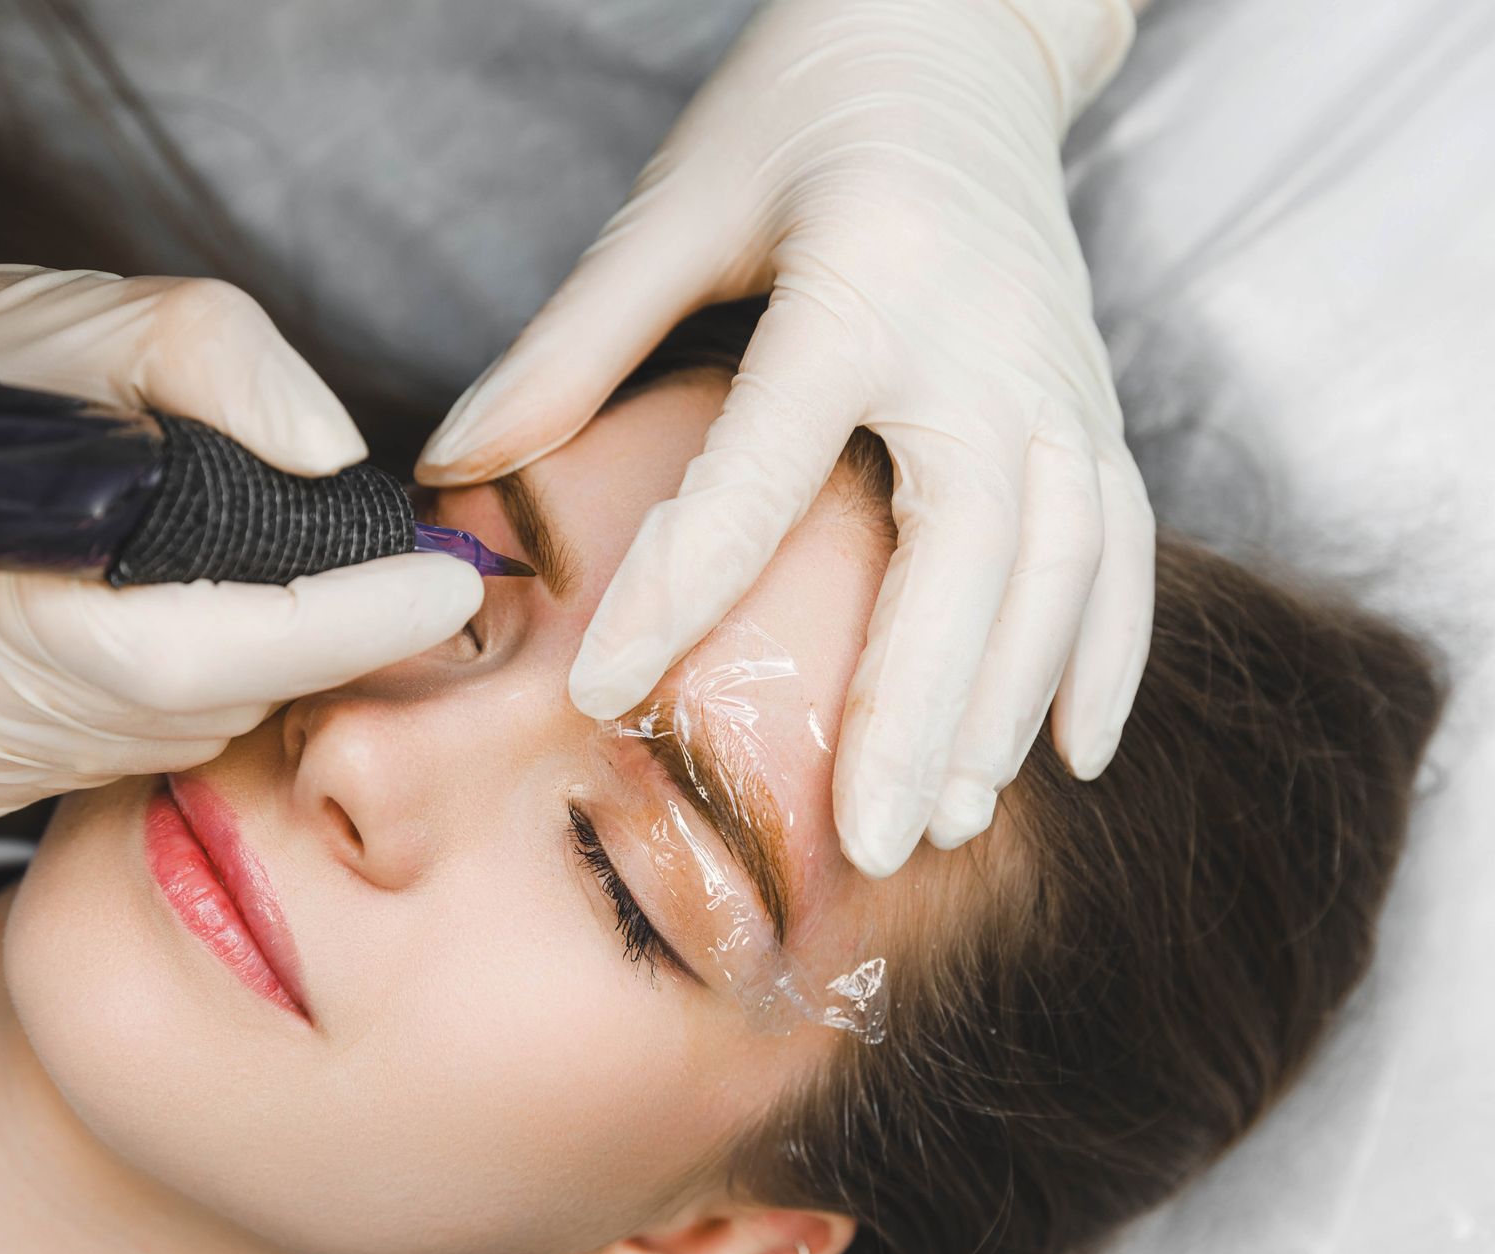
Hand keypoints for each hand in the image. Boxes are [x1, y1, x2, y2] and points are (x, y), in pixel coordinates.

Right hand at [0, 243, 481, 819]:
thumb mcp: (98, 312)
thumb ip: (228, 367)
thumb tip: (339, 462)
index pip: (212, 647)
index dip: (343, 624)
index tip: (448, 584)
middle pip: (206, 703)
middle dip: (301, 639)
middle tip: (353, 569)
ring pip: (168, 740)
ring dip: (230, 672)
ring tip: (220, 583)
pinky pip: (107, 758)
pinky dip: (160, 703)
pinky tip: (139, 631)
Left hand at [417, 0, 1153, 875]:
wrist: (960, 31)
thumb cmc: (801, 108)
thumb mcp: (677, 204)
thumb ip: (576, 342)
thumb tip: (457, 464)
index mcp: (866, 283)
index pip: (763, 473)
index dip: (676, 593)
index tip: (599, 698)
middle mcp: (986, 340)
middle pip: (959, 551)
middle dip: (909, 710)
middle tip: (860, 846)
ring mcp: (1060, 374)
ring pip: (1056, 567)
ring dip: (1005, 705)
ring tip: (945, 822)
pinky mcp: (1093, 396)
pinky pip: (1123, 542)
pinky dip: (1105, 652)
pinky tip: (1068, 754)